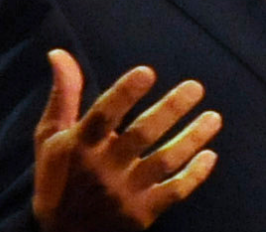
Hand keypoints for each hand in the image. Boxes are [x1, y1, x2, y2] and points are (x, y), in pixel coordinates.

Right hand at [31, 50, 221, 231]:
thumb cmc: (58, 178)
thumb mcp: (51, 137)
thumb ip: (63, 95)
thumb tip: (59, 53)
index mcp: (80, 146)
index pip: (104, 116)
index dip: (124, 94)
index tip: (147, 72)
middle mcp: (103, 169)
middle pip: (142, 135)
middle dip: (171, 109)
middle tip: (196, 87)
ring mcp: (125, 193)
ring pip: (165, 161)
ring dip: (192, 138)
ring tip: (214, 117)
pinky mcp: (142, 213)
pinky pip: (174, 192)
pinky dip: (195, 175)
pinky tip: (210, 155)